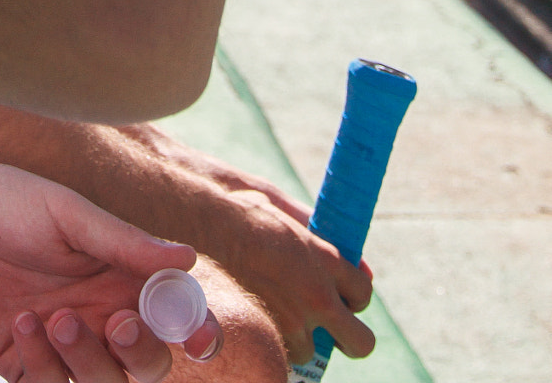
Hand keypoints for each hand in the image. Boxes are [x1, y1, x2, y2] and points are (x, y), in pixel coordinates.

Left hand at [0, 151, 222, 379]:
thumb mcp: (66, 213)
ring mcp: (65, 345)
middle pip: (148, 362)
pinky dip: (43, 365)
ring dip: (87, 360)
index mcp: (121, 275)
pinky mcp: (25, 365)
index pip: (174, 315)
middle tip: (114, 322)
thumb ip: (123, 242)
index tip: (199, 340)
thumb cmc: (5, 201)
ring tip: (51, 315)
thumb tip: (188, 259)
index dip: (197, 332)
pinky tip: (20, 324)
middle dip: (141, 352)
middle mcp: (100, 315)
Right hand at [117, 131, 372, 367]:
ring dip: (299, 337)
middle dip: (346, 336)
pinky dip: (272, 342)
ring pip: (313, 350)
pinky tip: (256, 317)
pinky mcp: (266, 335)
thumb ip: (316, 233)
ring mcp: (292, 321)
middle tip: (325, 324)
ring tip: (272, 309)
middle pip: (360, 341)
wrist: (198, 224)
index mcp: (324, 260)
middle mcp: (316, 296)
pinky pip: (280, 355)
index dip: (352, 296)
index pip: (363, 293)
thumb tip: (348, 257)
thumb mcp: (282, 206)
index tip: (339, 294)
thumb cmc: (236, 208)